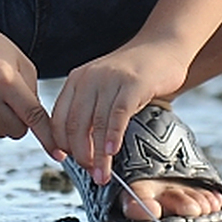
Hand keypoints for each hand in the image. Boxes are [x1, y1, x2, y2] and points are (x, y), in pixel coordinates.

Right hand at [0, 21, 58, 158]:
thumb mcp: (18, 59)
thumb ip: (32, 90)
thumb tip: (38, 121)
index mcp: (5, 80)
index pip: (33, 116)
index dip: (48, 136)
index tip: (58, 153)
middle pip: (18, 131)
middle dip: (22, 120)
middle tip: (13, 99)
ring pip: (1, 134)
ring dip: (3, 122)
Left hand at [51, 38, 188, 183]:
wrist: (163, 46)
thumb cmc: (134, 74)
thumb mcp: (104, 88)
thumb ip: (91, 112)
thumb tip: (82, 150)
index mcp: (76, 80)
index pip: (58, 119)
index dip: (61, 145)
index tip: (69, 164)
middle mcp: (88, 78)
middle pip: (74, 124)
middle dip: (80, 155)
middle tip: (91, 174)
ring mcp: (110, 79)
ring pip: (96, 123)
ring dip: (99, 155)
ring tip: (103, 175)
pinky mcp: (132, 83)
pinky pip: (118, 113)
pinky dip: (113, 135)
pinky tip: (113, 151)